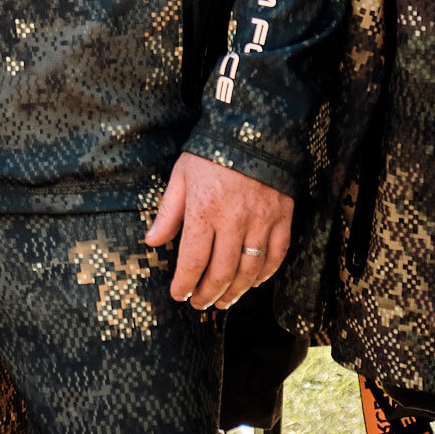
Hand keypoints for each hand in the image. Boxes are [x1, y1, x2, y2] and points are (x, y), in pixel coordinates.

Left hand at [142, 151, 294, 309]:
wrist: (253, 129)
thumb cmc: (211, 153)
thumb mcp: (181, 176)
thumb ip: (168, 212)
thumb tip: (152, 241)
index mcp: (204, 211)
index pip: (193, 260)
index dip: (184, 284)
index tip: (179, 295)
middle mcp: (234, 221)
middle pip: (221, 272)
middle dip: (208, 294)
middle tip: (200, 304)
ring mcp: (261, 221)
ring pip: (249, 270)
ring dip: (235, 292)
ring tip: (223, 302)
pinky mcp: (282, 217)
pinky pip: (276, 255)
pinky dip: (266, 274)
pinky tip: (254, 283)